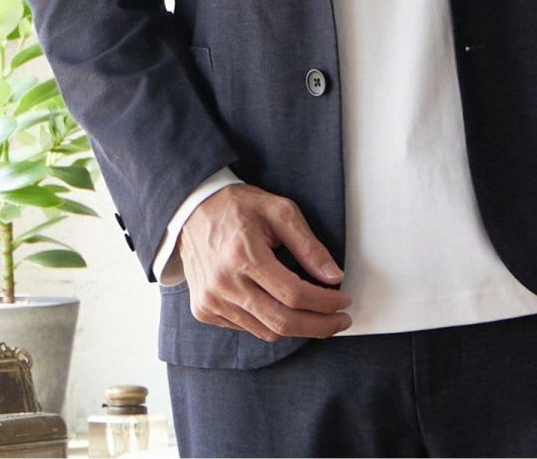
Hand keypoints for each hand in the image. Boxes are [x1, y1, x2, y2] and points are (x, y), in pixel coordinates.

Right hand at [178, 183, 354, 341]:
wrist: (192, 210)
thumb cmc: (238, 207)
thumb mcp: (280, 211)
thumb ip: (308, 245)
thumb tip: (334, 276)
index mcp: (243, 254)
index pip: (294, 294)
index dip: (325, 302)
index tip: (344, 301)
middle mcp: (224, 282)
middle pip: (282, 322)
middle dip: (319, 326)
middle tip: (340, 319)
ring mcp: (211, 300)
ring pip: (266, 331)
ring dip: (297, 327)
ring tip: (316, 314)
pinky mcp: (204, 310)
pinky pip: (247, 328)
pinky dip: (270, 322)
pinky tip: (281, 306)